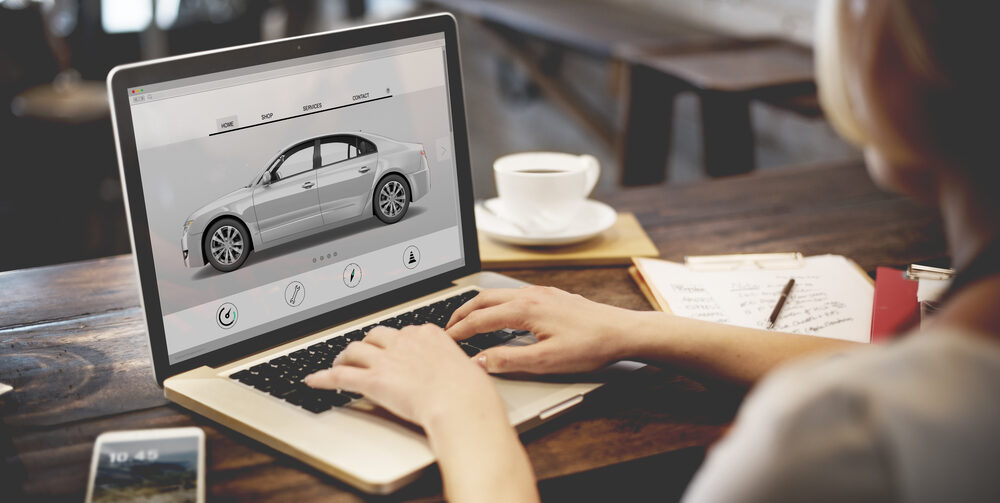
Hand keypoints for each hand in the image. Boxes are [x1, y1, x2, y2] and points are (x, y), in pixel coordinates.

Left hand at [304, 324, 502, 426]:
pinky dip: (323, 378)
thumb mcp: (470, 369)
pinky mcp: (373, 380)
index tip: (392, 349)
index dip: (394, 342)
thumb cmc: (470, 392)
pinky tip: (313, 381)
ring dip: (344, 357)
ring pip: (355, 350)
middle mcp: (405, 341)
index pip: (404, 332)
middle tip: (363, 354)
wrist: (461, 403)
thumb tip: (468, 370)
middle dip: (367, 344)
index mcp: (428, 334)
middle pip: (376, 335)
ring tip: (338, 364)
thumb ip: (460, 366)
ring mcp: (386, 359)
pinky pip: (340, 376)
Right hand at [446, 286, 638, 373]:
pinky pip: (513, 295)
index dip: (459, 332)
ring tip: (467, 321)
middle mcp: (530, 295)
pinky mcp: (551, 296)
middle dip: (461, 313)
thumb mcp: (546, 361)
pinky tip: (500, 316)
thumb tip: (479, 361)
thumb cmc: (590, 346)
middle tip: (447, 328)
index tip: (445, 341)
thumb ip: (508, 360)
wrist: (622, 331)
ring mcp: (541, 293)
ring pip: (498, 295)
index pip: (480, 319)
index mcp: (525, 309)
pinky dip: (496, 304)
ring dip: (478, 307)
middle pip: (483, 299)